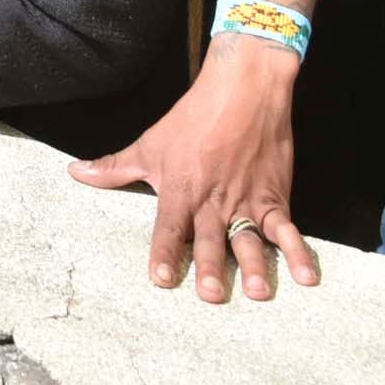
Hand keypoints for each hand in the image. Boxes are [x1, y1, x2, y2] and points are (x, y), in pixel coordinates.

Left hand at [68, 34, 316, 301]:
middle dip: (209, 267)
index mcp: (180, 188)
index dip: (163, 252)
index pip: (168, 226)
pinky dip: (298, 251)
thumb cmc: (192, 118)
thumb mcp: (149, 144)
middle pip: (209, 238)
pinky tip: (307, 277)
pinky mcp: (273, 197)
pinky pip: (287, 228)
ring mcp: (245, 200)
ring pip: (248, 238)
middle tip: (211, 295)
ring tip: (256, 291)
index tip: (160, 279)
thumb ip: (115, 167)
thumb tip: (77, 173)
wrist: (242, 89)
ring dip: (253, 265)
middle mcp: (212, 200)